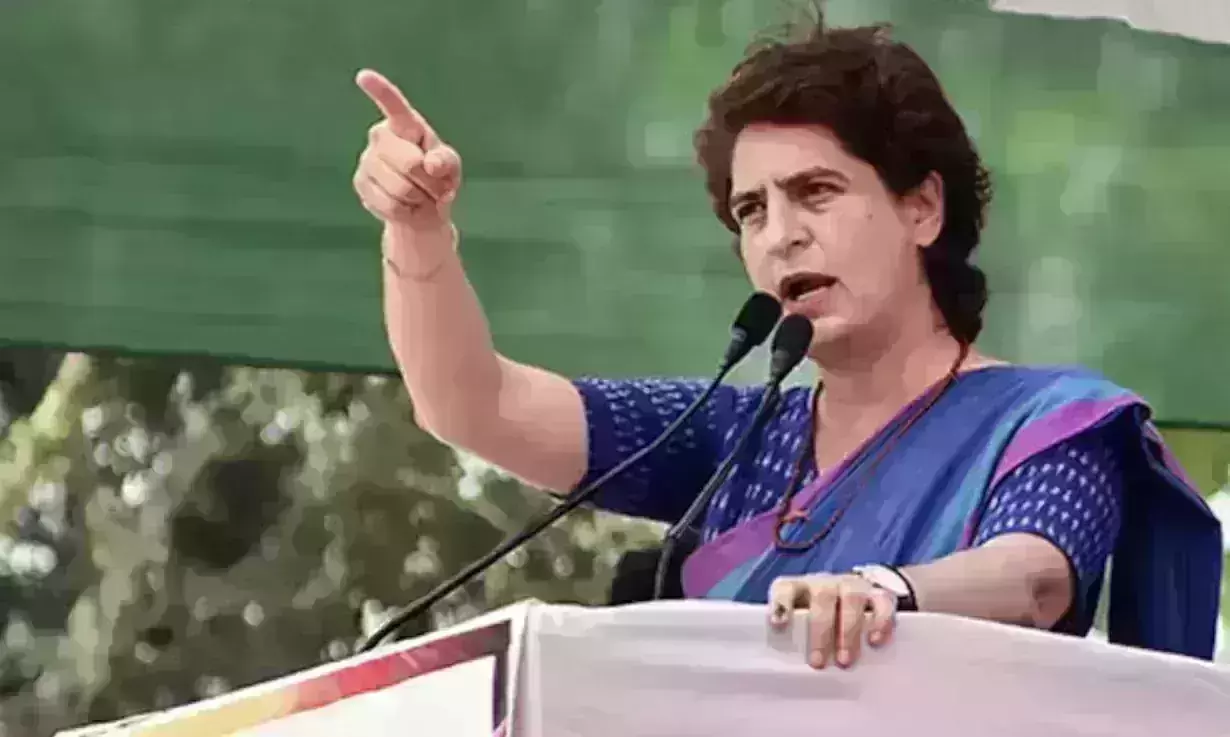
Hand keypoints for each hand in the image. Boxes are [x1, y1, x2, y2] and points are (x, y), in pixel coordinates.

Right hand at [352, 69, 462, 232]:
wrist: (421, 208)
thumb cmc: (438, 178)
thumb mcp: (451, 168)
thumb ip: (446, 161)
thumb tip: (430, 165)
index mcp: (405, 125)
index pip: (394, 106)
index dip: (380, 91)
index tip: (364, 76)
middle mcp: (381, 136)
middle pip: (409, 162)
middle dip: (429, 181)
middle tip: (435, 186)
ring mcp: (367, 159)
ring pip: (400, 187)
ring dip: (418, 198)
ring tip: (420, 195)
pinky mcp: (360, 183)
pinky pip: (389, 204)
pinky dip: (405, 211)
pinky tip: (405, 205)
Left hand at [768, 573, 896, 669]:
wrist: (859, 593)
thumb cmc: (821, 616)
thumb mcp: (804, 622)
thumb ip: (795, 635)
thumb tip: (785, 666)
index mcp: (800, 589)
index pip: (785, 587)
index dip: (781, 604)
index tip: (779, 625)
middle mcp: (825, 583)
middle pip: (822, 598)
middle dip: (820, 632)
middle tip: (818, 663)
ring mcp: (853, 585)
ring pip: (852, 598)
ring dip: (849, 631)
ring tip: (846, 660)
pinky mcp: (878, 593)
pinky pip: (882, 603)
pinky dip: (880, 622)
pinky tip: (874, 641)